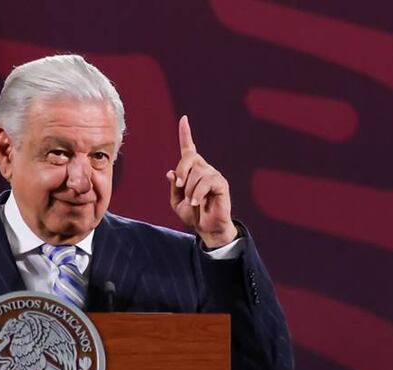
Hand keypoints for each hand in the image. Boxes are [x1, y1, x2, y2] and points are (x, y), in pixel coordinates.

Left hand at [166, 115, 237, 248]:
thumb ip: (174, 186)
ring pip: (197, 173)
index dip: (185, 133)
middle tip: (180, 185)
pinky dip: (198, 193)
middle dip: (181, 170)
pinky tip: (196, 202)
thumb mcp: (176, 201)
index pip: (188, 149)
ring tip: (192, 201)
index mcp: (192, 171)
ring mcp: (214, 175)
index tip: (183, 119)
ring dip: (190, 189)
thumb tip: (171, 172)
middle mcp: (204, 169)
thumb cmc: (193, 214)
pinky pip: (207, 182)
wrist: (206, 228)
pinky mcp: (221, 184)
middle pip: (189, 157)